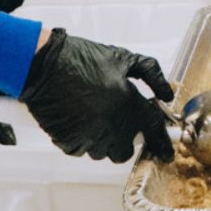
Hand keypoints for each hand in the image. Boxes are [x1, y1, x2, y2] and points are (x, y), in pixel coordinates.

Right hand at [19, 29, 176, 162]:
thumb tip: (166, 93)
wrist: (44, 65)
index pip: (153, 132)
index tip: (165, 152)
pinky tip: (80, 119)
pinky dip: (84, 139)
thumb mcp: (123, 58)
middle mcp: (111, 128)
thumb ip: (151, 75)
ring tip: (96, 116)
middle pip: (126, 150)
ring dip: (105, 140)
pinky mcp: (68, 143)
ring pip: (103, 153)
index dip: (162, 144)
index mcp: (128, 106)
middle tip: (121, 123)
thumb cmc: (82, 59)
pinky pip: (83, 150)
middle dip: (127, 140)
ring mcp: (89, 138)